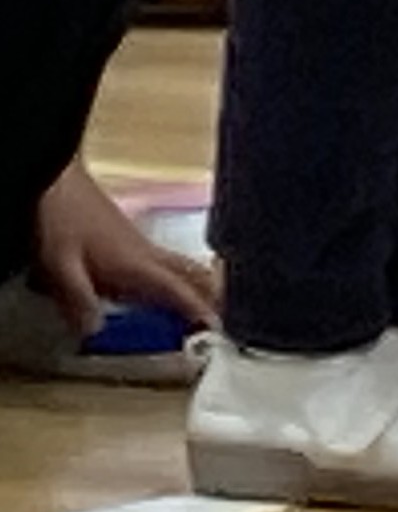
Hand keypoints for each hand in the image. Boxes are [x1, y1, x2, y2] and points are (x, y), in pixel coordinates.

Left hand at [32, 161, 216, 339]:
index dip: (196, 307)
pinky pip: (165, 261)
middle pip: (188, 272)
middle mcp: (144, 253)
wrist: (59, 180)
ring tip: (210, 300)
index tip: (216, 325)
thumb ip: (79, 299)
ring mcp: (139, 244)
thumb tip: (95, 330)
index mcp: (134, 262)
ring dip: (198, 282)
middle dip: (209, 292)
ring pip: (179, 264)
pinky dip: (178, 275)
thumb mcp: (62, 265)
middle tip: (223, 314)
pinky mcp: (129, 240)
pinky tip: (169, 284)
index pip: (174, 287)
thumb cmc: (62, 220)